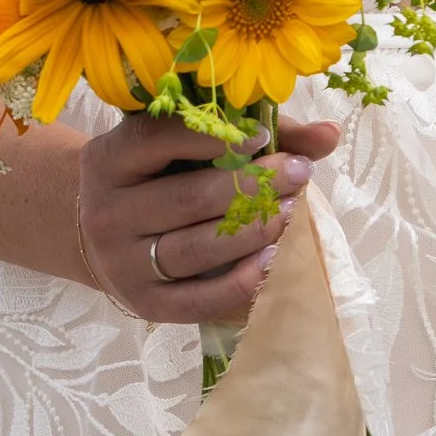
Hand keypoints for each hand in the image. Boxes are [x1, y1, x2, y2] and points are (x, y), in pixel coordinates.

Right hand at [76, 112, 340, 322]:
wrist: (107, 234)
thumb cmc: (163, 173)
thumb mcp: (191, 141)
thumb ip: (261, 132)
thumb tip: (329, 135)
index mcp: (110, 159)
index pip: (159, 139)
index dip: (215, 136)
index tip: (263, 135)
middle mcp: (106, 213)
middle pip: (188, 199)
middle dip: (253, 185)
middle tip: (298, 173)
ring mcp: (120, 264)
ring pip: (195, 249)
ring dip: (253, 230)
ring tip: (292, 210)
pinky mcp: (143, 303)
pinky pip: (196, 299)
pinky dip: (239, 281)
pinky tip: (272, 260)